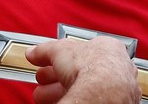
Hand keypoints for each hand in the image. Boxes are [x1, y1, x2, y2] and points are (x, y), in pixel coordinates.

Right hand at [26, 36, 140, 103]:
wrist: (104, 92)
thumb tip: (34, 52)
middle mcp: (114, 69)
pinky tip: (59, 101)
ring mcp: (114, 89)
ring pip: (82, 88)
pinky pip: (87, 100)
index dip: (61, 58)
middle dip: (56, 77)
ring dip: (58, 91)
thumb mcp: (60, 49)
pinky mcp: (110, 103)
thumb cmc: (94, 67)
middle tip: (43, 80)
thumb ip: (45, 50)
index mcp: (107, 49)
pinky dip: (71, 100)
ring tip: (43, 96)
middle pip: (79, 72)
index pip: (81, 52)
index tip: (47, 62)